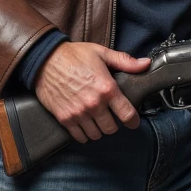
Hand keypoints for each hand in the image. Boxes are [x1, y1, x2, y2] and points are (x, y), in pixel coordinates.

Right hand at [34, 42, 150, 143]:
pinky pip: (80, 137)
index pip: (127, 114)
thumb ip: (125, 61)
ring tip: (97, 121)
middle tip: (110, 117)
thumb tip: (145, 64)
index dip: (133, 121)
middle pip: (111, 129)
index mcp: (107, 88)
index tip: (133, 122)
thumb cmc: (73, 55)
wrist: (44, 60)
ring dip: (99, 130)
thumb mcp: (102, 53)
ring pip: (96, 135)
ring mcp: (78, 113)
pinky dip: (84, 134)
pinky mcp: (65, 118)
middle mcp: (94, 104)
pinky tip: (85, 125)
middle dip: (113, 124)